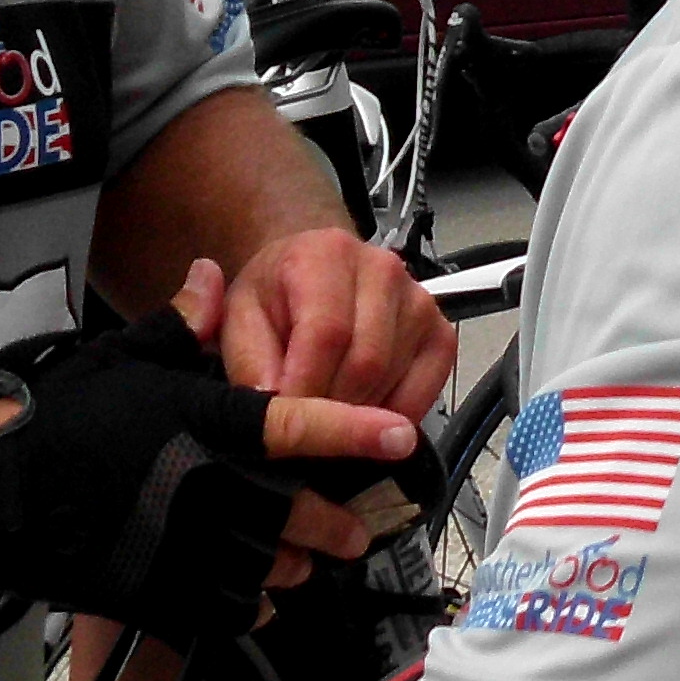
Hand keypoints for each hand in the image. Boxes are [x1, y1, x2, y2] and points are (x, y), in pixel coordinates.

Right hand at [0, 264, 414, 638]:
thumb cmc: (62, 421)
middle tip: (354, 529)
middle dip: (336, 522)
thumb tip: (211, 272)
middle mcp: (205, 483)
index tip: (398, 436)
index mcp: (206, 423)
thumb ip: (182, 321)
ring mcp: (182, 542)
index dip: (355, 430)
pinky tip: (258, 597)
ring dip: (295, 564)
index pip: (298, 425)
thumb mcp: (126, 357)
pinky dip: (250, 604)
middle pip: (298, 510)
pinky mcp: (156, 587)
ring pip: (268, 563)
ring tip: (308, 562)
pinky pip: (224, 605)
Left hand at [218, 229, 455, 418]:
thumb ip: (247, 359)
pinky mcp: (441, 330)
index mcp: (325, 255)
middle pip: (366, 360)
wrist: (311, 273)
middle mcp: (383, 268)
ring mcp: (419, 298)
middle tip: (303, 425)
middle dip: (331, 407)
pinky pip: (427, 386)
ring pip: (392, 376)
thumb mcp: (238, 320)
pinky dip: (394, 413)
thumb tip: (274, 401)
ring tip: (327, 411)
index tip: (285, 419)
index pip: (327, 332)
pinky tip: (365, 412)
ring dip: (358, 412)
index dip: (305, 386)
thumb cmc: (274, 299)